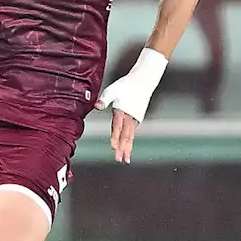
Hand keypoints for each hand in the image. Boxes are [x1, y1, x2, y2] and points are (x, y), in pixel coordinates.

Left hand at [94, 48, 168, 162]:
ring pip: (130, 136)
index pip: (118, 127)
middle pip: (126, 136)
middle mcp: (130, 117)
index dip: (115, 138)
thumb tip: (97, 106)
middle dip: (122, 149)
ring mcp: (135, 118)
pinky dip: (130, 141)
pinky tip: (128, 147)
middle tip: (119, 159)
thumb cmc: (126, 85)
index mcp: (122, 111)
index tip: (114, 148)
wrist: (143, 81)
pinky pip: (133, 132)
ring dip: (128, 148)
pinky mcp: (138, 118)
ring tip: (126, 159)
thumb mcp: (111, 90)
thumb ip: (103, 100)